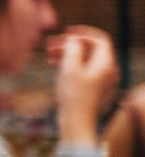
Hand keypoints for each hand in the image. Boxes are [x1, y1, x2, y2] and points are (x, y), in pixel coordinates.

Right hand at [48, 26, 118, 142]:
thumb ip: (72, 50)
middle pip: (91, 49)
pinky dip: (71, 65)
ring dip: (68, 55)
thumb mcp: (70, 69)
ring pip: (85, 60)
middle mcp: (107, 70)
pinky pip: (83, 70)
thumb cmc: (73, 97)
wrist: (77, 123)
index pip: (100, 40)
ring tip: (48, 56)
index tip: (66, 33)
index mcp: (106, 64)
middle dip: (71, 45)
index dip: (83, 34)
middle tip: (51, 44)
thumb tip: (73, 41)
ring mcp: (101, 80)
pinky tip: (55, 67)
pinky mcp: (94, 88)